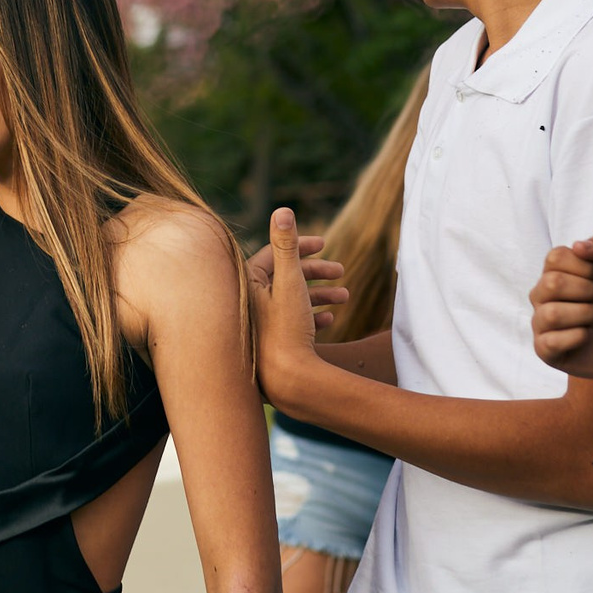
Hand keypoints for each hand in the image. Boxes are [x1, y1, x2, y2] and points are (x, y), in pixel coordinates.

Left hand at [255, 209, 338, 400]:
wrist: (285, 382)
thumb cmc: (285, 330)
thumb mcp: (290, 283)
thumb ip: (287, 246)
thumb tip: (283, 210)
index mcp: (247, 286)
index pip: (272, 255)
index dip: (299, 246)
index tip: (324, 244)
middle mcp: (248, 305)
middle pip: (284, 277)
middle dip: (315, 272)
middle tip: (340, 271)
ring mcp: (259, 327)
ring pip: (291, 301)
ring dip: (319, 295)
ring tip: (345, 296)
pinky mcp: (270, 346)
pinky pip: (291, 325)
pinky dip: (311, 318)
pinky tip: (330, 321)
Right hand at [530, 237, 592, 382]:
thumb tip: (578, 244)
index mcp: (557, 273)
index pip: (555, 257)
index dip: (584, 267)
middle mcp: (543, 296)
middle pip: (550, 283)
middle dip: (587, 292)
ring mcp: (542, 322)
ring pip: (551, 314)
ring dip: (586, 315)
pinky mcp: (544, 349)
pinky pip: (551, 341)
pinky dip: (579, 337)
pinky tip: (588, 336)